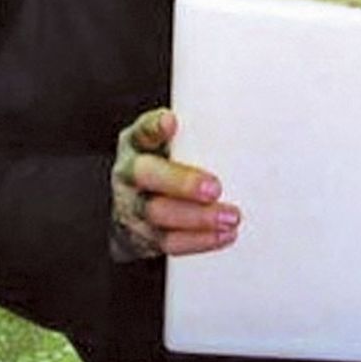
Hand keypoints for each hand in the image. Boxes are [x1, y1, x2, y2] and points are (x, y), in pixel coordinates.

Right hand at [109, 107, 240, 260]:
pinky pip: (170, 242)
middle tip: (214, 188)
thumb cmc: (164, 164)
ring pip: (158, 215)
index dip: (154, 127)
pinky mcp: (142, 238)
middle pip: (146, 175)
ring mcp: (131, 208)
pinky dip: (200, 240)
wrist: (135, 206)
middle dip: (181, 183)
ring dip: (197, 218)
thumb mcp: (170, 142)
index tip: (171, 123)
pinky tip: (224, 235)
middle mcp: (127, 175)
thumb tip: (233, 118)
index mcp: (135, 145)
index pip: (141, 131)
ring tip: (229, 217)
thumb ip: (192, 131)